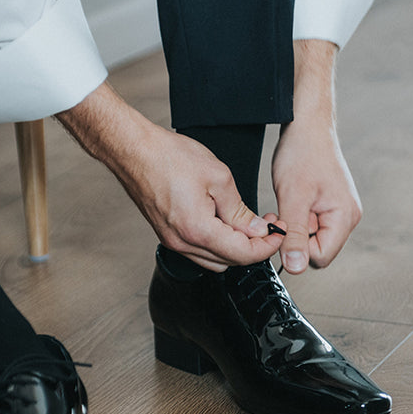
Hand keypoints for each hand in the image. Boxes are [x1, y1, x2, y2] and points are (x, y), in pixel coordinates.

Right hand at [56, 84, 283, 271]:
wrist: (134, 152)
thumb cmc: (168, 158)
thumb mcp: (218, 177)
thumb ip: (239, 209)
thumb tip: (256, 228)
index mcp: (198, 230)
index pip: (243, 254)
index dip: (267, 245)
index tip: (279, 232)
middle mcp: (183, 243)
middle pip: (230, 262)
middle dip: (254, 246)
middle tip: (268, 225)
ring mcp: (173, 241)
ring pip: (214, 260)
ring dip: (235, 248)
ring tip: (248, 223)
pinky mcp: (168, 234)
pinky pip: (199, 251)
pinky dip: (217, 243)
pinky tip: (224, 222)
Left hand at [272, 39, 361, 274]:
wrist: (306, 125)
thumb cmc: (302, 154)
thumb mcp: (293, 198)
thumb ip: (294, 235)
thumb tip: (296, 267)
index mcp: (345, 218)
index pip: (319, 257)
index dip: (296, 248)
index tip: (282, 227)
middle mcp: (347, 218)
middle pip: (316, 250)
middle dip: (294, 237)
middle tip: (280, 214)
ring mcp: (338, 212)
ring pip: (310, 238)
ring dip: (293, 226)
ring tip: (286, 203)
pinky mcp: (327, 206)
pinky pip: (309, 225)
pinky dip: (295, 218)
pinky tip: (290, 200)